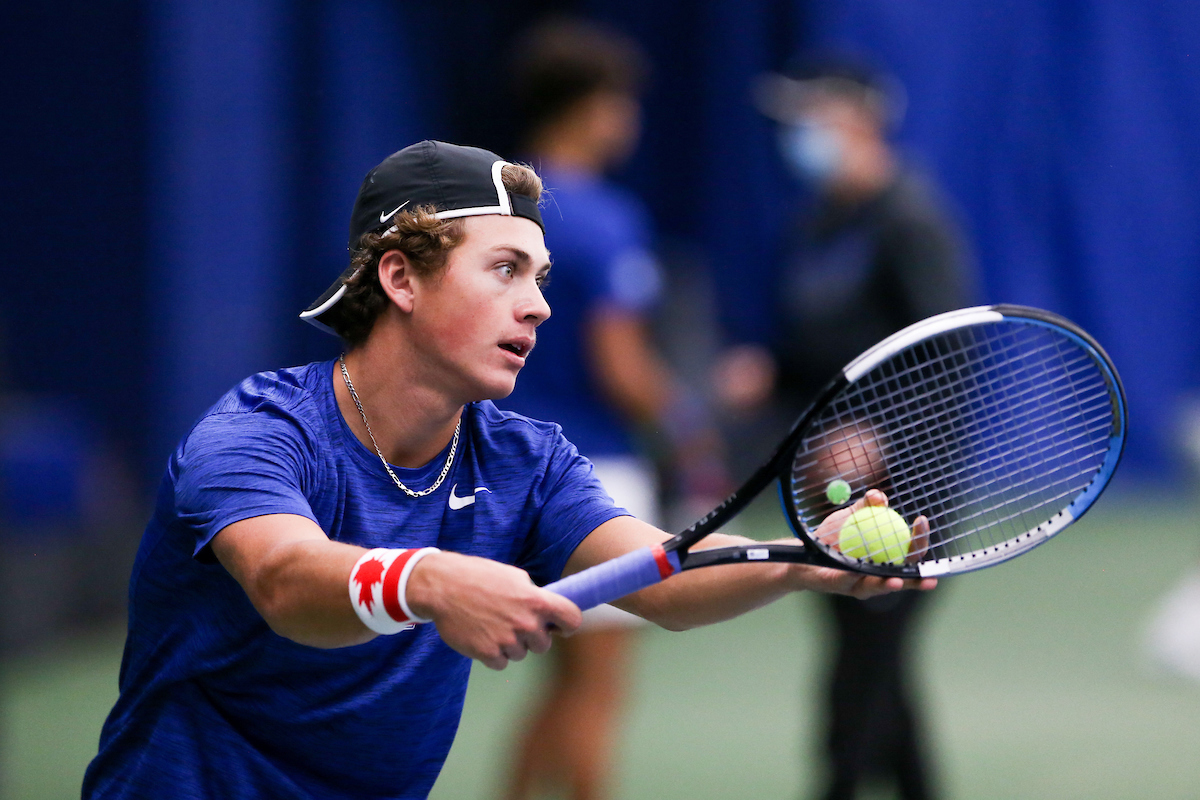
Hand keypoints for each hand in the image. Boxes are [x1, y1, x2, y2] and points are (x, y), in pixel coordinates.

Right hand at [406, 551, 582, 669]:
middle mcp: (525, 623)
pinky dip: (494, 654)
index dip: (568, 625)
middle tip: (514, 624)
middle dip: (532, 637)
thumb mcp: (513, 575)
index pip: (572, 619)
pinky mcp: (487, 653)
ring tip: (493, 626)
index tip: (560, 627)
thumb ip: (533, 594)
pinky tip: (483, 637)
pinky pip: (501, 663)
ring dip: (510, 645)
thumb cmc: (478, 576)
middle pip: (543, 644)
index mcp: (535, 600)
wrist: (442, 587)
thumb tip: (546, 609)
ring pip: (521, 654)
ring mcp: (506, 640)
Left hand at [792, 489, 937, 597]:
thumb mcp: (850, 517)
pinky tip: (854, 572)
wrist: (804, 550)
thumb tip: (878, 496)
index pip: (911, 552)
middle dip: (917, 571)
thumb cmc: (832, 535)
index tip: (922, 520)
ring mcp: (859, 584)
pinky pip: (847, 580)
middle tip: (916, 556)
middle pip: (903, 575)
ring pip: (878, 586)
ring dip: (888, 584)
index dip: (920, 538)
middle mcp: (878, 576)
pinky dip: (852, 577)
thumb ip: (866, 507)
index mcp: (887, 560)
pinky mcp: (839, 586)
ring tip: (897, 581)